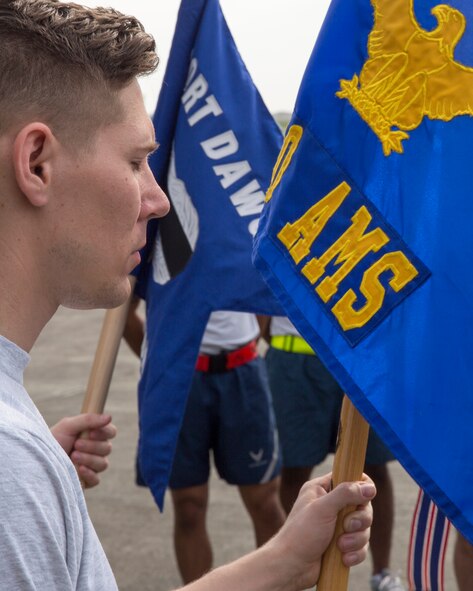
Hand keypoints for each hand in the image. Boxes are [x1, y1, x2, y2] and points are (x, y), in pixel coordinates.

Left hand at [50, 414, 116, 487]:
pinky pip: (96, 479)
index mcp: (93, 435)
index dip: (104, 432)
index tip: (90, 432)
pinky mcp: (86, 481)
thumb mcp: (68, 426)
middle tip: (76, 445)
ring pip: (103, 464)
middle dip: (92, 446)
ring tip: (73, 456)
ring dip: (89, 458)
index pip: (111, 432)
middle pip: (107, 448)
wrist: (37, 462)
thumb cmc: (52, 441)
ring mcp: (92, 466)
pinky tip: (78, 469)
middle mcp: (95, 450)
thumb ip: (88, 420)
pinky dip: (89, 474)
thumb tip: (109, 417)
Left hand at [266, 473, 374, 589]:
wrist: (291, 567)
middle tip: (347, 527)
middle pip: (362, 506)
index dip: (361, 486)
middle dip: (359, 520)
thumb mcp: (323, 508)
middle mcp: (331, 505)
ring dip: (356, 539)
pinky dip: (355, 553)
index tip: (365, 497)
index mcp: (322, 489)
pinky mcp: (342, 545)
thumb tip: (370, 488)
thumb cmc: (302, 533)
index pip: (350, 478)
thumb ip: (346, 494)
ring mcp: (337, 526)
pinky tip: (343, 558)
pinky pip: (361, 546)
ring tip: (340, 546)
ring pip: (363, 528)